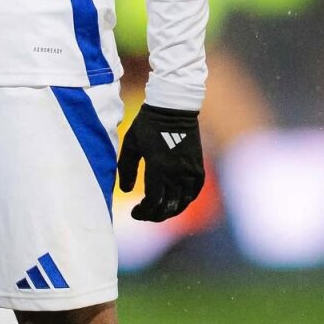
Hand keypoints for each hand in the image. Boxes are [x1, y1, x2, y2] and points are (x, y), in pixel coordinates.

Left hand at [117, 103, 203, 221]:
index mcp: (158, 167)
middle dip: (155, 215)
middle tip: (145, 215)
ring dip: (170, 211)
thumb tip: (126, 191)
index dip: (144, 212)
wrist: (173, 108)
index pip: (153, 201)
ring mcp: (190, 170)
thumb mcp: (130, 144)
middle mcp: (176, 172)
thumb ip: (126, 169)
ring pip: (183, 202)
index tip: (134, 213)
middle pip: (168, 205)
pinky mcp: (198, 167)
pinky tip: (176, 202)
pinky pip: (194, 191)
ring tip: (159, 212)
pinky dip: (185, 200)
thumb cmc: (147, 124)